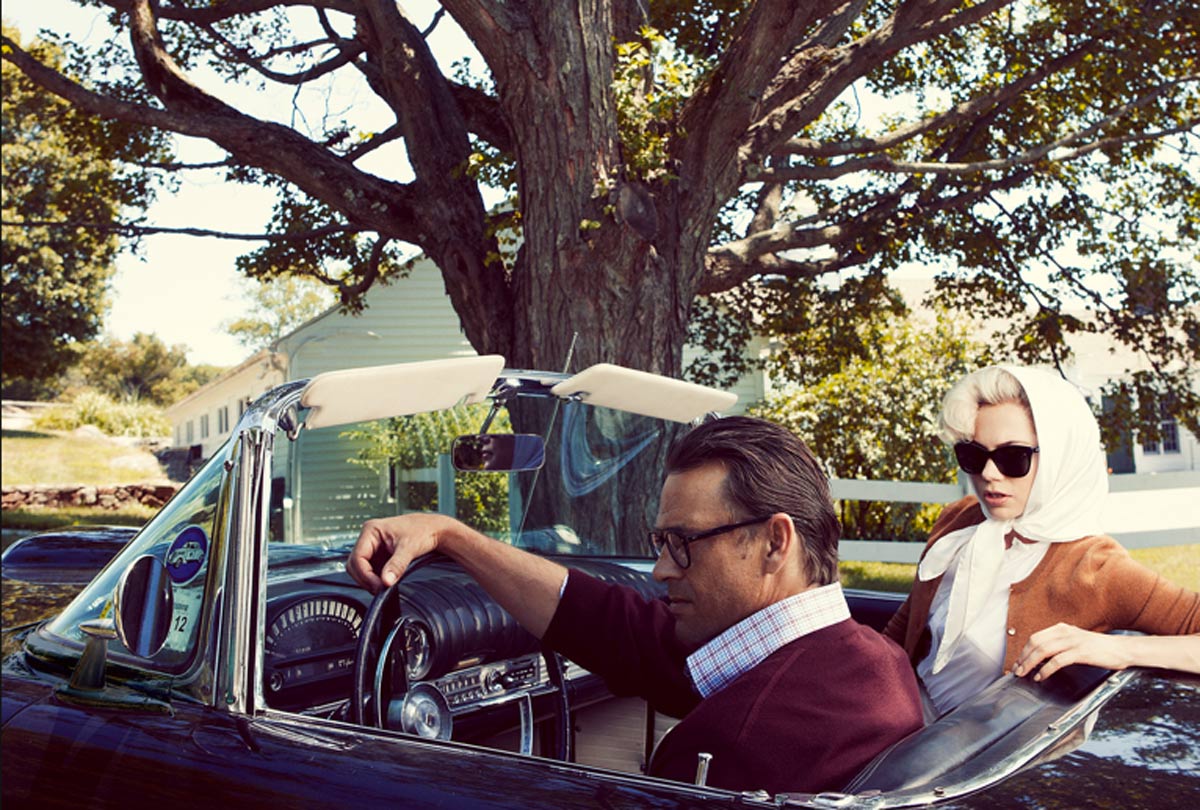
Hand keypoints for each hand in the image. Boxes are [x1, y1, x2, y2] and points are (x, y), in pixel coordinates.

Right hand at [346, 513, 460, 593]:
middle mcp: (369, 538)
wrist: (435, 530)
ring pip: (361, 569)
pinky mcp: (379, 555)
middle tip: (381, 588)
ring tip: (387, 583)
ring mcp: (373, 547)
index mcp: (371, 530)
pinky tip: (388, 580)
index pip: (357, 557)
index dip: (365, 574)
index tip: (378, 585)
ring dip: (371, 579)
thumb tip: (386, 581)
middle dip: (366, 578)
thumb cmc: (423, 531)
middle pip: (355, 565)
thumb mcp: (409, 549)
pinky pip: (371, 571)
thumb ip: (396, 566)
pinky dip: (377, 578)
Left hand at [1013, 623, 1128, 680]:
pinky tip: (1041, 677)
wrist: (1122, 649)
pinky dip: (1046, 670)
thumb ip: (1059, 644)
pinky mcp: (1081, 652)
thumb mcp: (1075, 640)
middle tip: (1017, 671)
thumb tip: (1040, 656)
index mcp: (1061, 628)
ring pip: (1043, 651)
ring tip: (1024, 674)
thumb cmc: (1099, 648)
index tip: (1017, 662)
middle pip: (1035, 643)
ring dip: (1030, 664)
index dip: (1023, 651)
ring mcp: (1073, 641)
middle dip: (1023, 658)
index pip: (1035, 638)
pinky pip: (1057, 661)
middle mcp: (1065, 632)